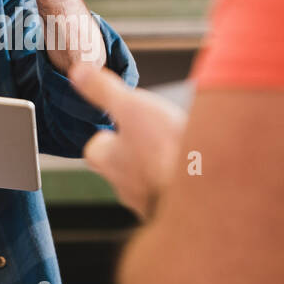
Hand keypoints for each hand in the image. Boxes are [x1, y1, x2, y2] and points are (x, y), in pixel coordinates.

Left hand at [67, 63, 187, 219]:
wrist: (206, 195)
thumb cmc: (166, 151)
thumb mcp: (133, 108)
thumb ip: (104, 91)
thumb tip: (78, 71)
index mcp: (108, 160)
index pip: (96, 147)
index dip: (108, 133)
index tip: (123, 120)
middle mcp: (125, 186)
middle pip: (122, 166)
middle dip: (137, 152)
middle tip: (156, 135)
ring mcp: (150, 203)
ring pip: (149, 182)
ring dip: (161, 168)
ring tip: (181, 152)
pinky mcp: (177, 212)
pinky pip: (174, 195)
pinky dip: (182, 183)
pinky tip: (199, 171)